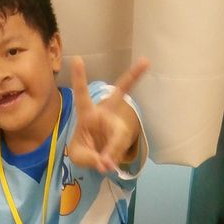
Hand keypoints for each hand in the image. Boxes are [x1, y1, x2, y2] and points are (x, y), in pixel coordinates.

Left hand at [65, 56, 148, 172]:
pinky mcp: (124, 136)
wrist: (95, 157)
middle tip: (146, 61)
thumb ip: (89, 158)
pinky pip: (120, 149)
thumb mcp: (78, 155)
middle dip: (133, 76)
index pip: (82, 94)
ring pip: (118, 137)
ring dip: (110, 153)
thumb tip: (106, 163)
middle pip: (120, 92)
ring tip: (103, 164)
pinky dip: (113, 160)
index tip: (77, 59)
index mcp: (87, 113)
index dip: (79, 78)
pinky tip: (108, 165)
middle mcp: (105, 114)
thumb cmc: (83, 148)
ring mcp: (117, 124)